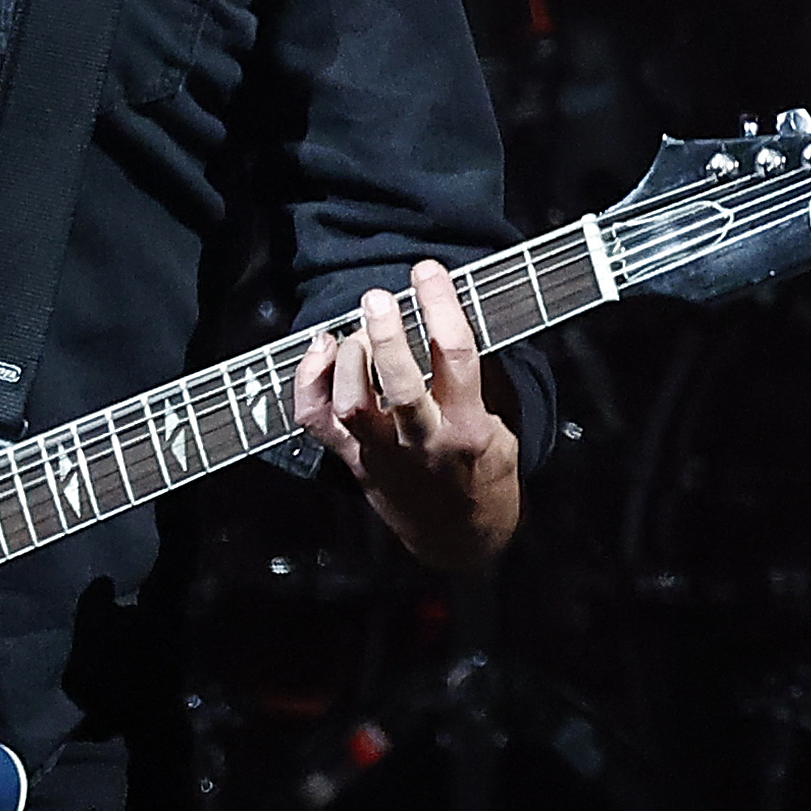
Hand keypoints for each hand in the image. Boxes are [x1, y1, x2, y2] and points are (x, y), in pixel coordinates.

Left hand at [291, 260, 520, 574]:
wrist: (459, 537)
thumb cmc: (483, 472)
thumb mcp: (501, 427)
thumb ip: (480, 380)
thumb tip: (455, 314)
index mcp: (469, 428)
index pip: (457, 357)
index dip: (441, 307)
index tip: (428, 273)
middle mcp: (423, 442)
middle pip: (399, 384)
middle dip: (386, 335)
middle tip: (378, 298)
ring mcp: (383, 454)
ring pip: (353, 406)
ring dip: (347, 360)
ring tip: (355, 330)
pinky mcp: (353, 462)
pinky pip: (317, 422)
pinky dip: (308, 382)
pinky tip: (320, 349)